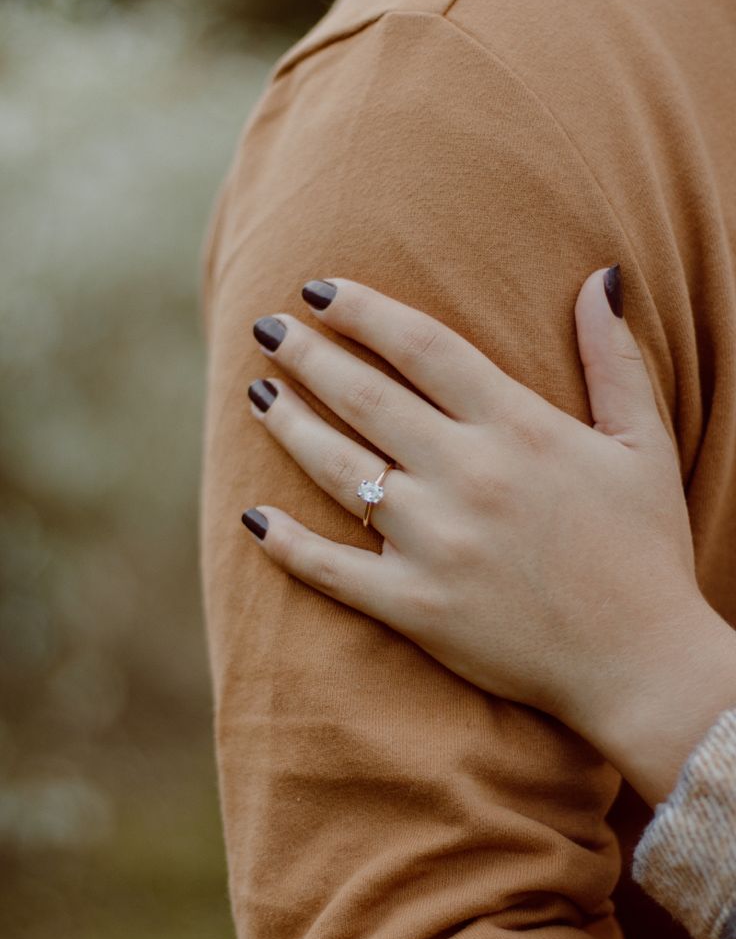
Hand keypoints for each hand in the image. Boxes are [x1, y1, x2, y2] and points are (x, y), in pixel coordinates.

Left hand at [241, 268, 717, 749]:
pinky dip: (287, 544)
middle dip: (308, 355)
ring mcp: (434, 544)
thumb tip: (602, 276)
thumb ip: (615, 358)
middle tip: (267, 329)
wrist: (640, 663)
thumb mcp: (642, 444)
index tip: (318, 290)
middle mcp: (468, 476)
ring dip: (289, 425)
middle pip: (365, 398)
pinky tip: (253, 519)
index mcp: (519, 429)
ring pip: (338, 470)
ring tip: (257, 394)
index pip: (422, 347)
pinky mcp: (414, 606)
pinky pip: (332, 569)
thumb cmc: (643, 549)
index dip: (363, 310)